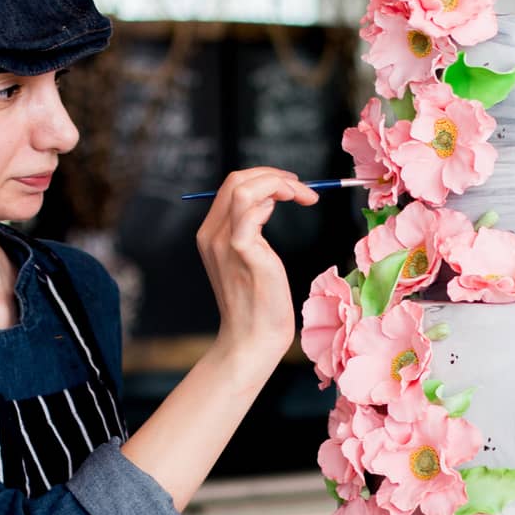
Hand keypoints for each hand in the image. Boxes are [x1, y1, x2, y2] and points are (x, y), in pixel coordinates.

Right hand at [195, 167, 318, 365]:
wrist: (253, 339)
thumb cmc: (260, 304)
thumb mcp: (252, 257)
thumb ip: (253, 228)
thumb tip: (271, 198)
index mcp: (211, 235)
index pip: (231, 186)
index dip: (264, 178)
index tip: (291, 187)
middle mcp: (211, 235)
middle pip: (236, 180)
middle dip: (273, 175)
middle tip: (302, 189)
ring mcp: (224, 241)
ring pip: (242, 186)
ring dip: (279, 182)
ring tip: (303, 195)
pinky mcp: (242, 250)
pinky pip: (250, 207)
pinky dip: (277, 194)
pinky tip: (298, 202)